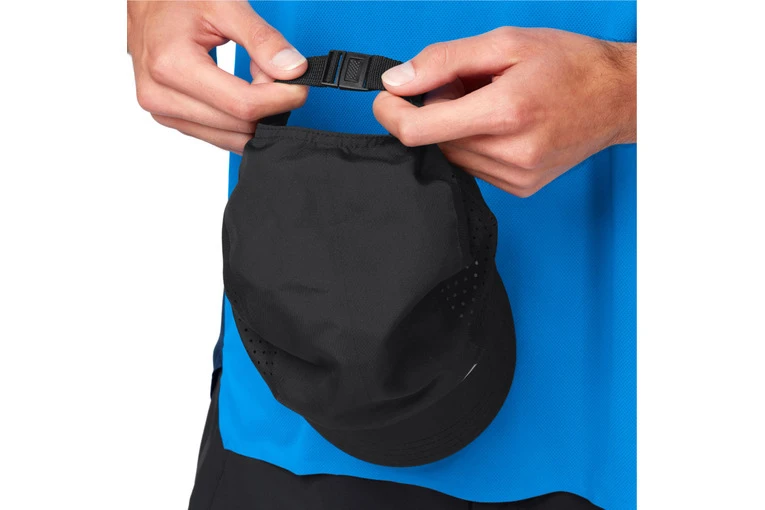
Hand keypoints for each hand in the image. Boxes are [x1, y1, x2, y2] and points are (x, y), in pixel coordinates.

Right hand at [127, 1, 308, 153]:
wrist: (148, 2)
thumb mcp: (226, 5)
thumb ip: (263, 39)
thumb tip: (293, 71)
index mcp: (171, 65)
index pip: (242, 105)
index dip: (280, 99)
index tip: (300, 85)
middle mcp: (160, 95)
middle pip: (239, 125)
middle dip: (268, 104)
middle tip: (275, 72)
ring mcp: (162, 111)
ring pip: (230, 137)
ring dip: (253, 114)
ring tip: (254, 76)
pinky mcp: (169, 118)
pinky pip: (217, 135)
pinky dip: (238, 119)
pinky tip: (239, 90)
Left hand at [374, 28, 635, 196]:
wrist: (619, 97)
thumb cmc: (570, 64)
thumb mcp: (505, 43)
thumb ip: (444, 61)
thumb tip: (397, 81)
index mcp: (505, 112)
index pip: (420, 129)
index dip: (391, 112)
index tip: (386, 98)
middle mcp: (511, 152)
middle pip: (435, 140)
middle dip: (439, 109)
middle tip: (470, 84)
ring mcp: (517, 176)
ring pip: (453, 155)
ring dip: (458, 128)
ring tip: (493, 102)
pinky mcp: (520, 187)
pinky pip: (474, 167)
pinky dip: (476, 143)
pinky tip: (504, 124)